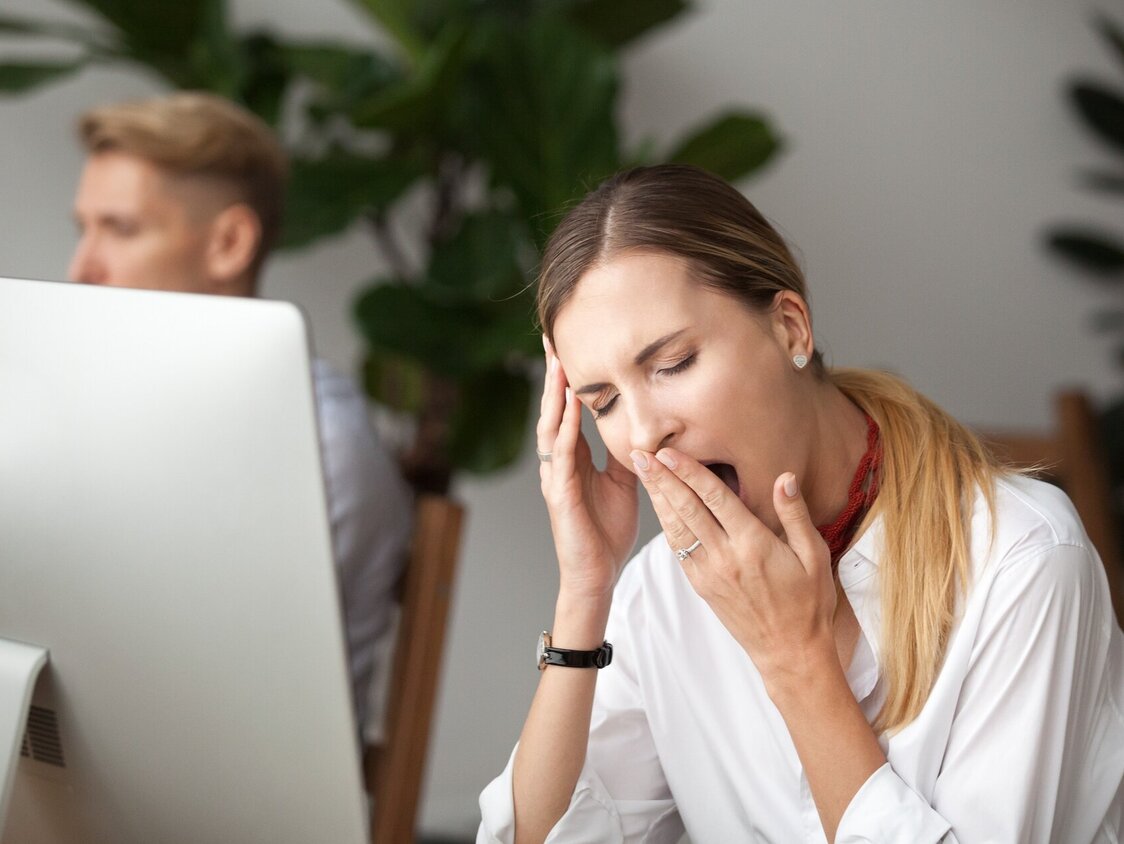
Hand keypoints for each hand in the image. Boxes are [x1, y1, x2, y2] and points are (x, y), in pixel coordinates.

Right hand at [537, 338, 637, 602]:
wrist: (596, 575)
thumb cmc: (606, 532)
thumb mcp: (624, 482)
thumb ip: (627, 453)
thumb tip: (643, 426)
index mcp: (573, 458)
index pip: (567, 408)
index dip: (566, 377)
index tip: (568, 344)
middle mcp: (558, 462)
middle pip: (552, 408)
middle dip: (553, 373)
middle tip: (553, 336)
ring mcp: (555, 477)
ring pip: (551, 426)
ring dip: (555, 393)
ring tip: (559, 361)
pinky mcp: (559, 494)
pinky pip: (561, 454)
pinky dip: (565, 427)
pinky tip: (569, 405)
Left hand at [631, 447, 836, 682]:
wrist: (790, 651)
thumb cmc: (808, 602)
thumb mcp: (814, 555)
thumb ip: (795, 514)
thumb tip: (784, 477)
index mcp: (753, 544)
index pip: (714, 499)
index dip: (689, 472)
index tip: (669, 452)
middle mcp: (725, 557)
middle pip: (686, 509)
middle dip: (662, 479)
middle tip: (641, 453)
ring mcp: (709, 573)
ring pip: (676, 528)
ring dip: (657, 498)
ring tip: (642, 472)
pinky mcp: (701, 586)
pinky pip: (679, 550)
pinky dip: (666, 525)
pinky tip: (659, 507)